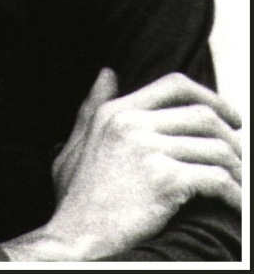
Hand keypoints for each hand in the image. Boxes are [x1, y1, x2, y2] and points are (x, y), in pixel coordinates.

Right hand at [4, 69, 241, 260]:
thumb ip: (91, 107)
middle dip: (231, 136)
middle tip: (240, 156)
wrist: (74, 237)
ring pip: (216, 147)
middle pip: (203, 115)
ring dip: (237, 168)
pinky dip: (235, 194)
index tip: (228, 117)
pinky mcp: (164, 180)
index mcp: (114, 112)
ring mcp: (147, 150)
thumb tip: (107, 73)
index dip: (209, 97)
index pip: (174, 85)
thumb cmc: (76, 199)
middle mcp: (131, 123)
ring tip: (238, 184)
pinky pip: (218, 179)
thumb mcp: (75, 144)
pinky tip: (235, 205)